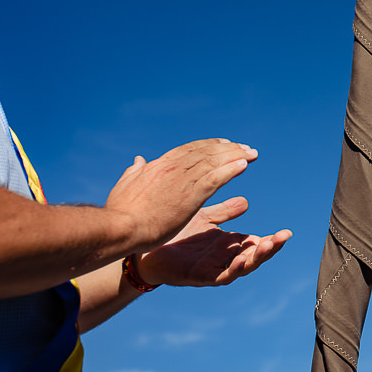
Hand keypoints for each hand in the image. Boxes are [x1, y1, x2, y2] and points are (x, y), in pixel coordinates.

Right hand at [105, 139, 258, 250]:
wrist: (120, 228)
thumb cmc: (120, 213)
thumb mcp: (125, 186)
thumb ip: (134, 172)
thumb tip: (138, 159)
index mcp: (159, 165)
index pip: (189, 150)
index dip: (209, 145)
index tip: (224, 144)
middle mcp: (173, 168)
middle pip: (206, 151)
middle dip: (228, 148)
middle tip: (245, 147)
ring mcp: (183, 181)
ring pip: (214, 161)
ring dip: (235, 156)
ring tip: (251, 154)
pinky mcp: (190, 196)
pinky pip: (216, 178)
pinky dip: (230, 170)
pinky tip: (243, 166)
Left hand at [136, 196, 291, 286]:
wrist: (143, 248)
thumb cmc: (173, 234)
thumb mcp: (203, 218)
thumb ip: (224, 211)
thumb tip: (246, 202)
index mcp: (226, 244)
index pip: (254, 242)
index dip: (270, 240)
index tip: (287, 232)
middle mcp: (222, 257)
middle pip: (253, 256)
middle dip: (270, 248)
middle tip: (284, 237)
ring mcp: (212, 268)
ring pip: (242, 267)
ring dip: (256, 258)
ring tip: (268, 246)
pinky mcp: (198, 277)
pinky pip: (220, 276)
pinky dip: (232, 270)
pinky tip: (240, 260)